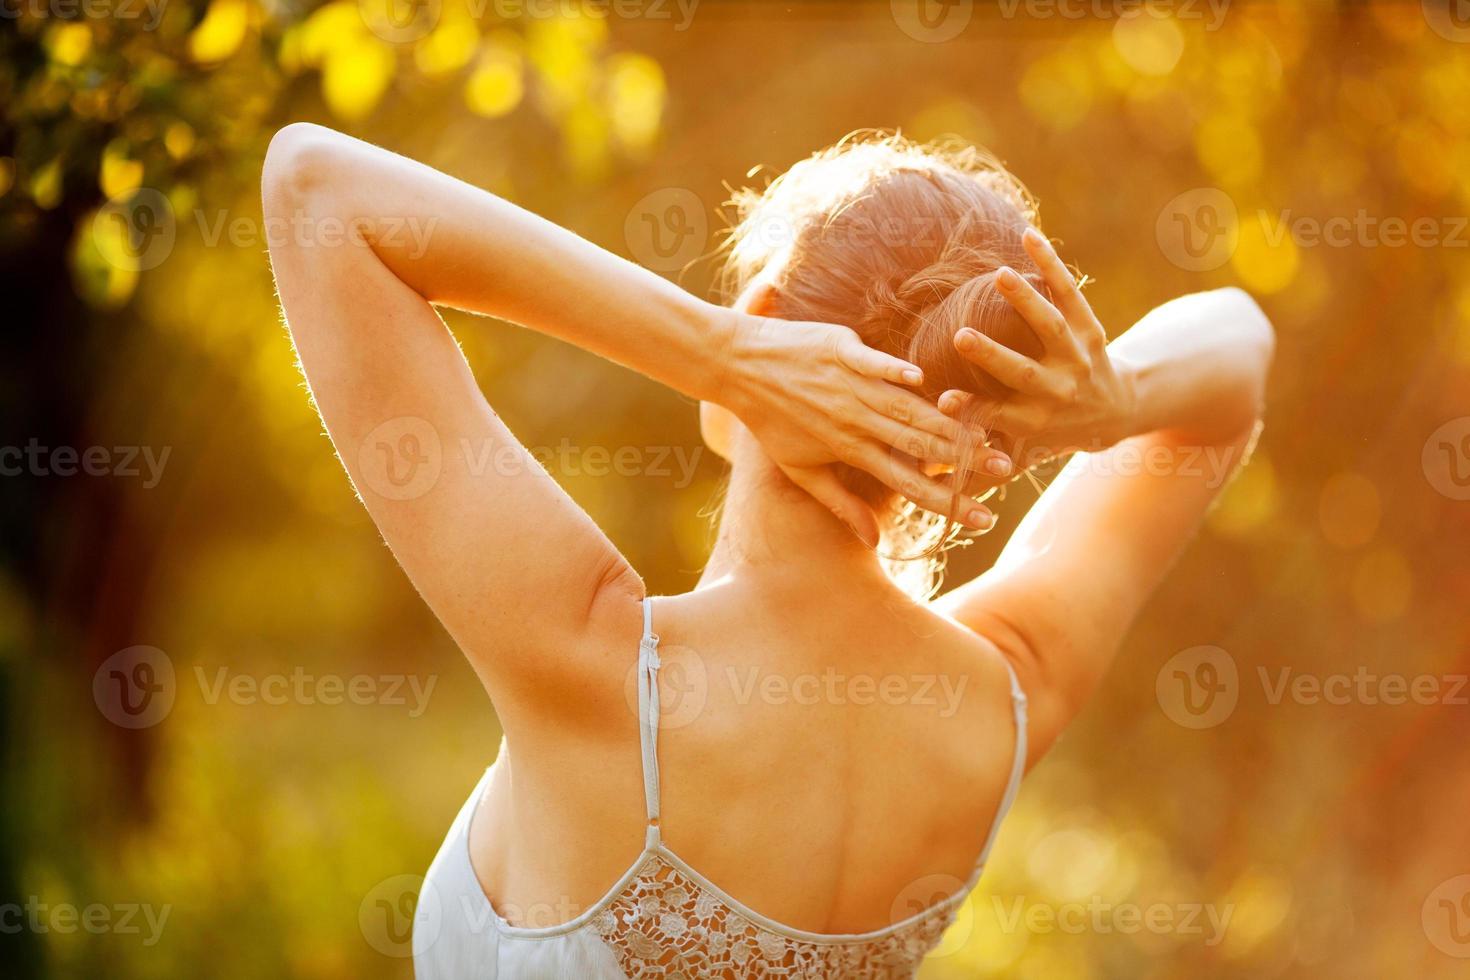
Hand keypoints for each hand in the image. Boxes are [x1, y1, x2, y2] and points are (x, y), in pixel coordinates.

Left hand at [721, 313, 1011, 544]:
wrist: (738, 366)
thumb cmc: (771, 421)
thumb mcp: (801, 470)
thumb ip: (842, 504)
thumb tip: (875, 540)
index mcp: (851, 452)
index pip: (908, 484)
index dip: (947, 503)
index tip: (984, 520)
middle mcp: (855, 422)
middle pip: (918, 446)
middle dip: (965, 462)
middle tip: (1006, 473)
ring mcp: (849, 385)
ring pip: (906, 409)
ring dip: (946, 424)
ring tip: (988, 435)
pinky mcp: (841, 350)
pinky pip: (874, 364)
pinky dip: (895, 373)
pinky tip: (922, 382)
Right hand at [938, 228, 1134, 469]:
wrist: (1112, 412)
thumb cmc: (1049, 427)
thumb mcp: (1020, 440)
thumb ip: (981, 431)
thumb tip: (938, 416)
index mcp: (1034, 421)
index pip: (998, 415)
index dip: (971, 408)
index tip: (942, 399)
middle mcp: (1057, 391)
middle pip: (1022, 373)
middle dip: (992, 356)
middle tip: (960, 336)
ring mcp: (1077, 358)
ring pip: (1052, 326)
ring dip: (1026, 301)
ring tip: (999, 275)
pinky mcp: (1091, 329)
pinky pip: (1071, 293)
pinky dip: (1052, 265)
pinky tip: (1029, 237)